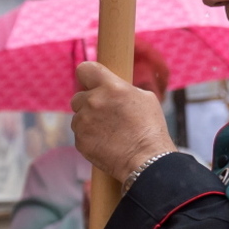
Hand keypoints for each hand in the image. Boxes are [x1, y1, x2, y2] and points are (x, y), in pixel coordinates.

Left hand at [71, 61, 173, 185]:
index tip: (90, 81)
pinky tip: (106, 142)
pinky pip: (79, 133)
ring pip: (78, 116)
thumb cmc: (150, 128)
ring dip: (88, 121)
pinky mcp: (79, 139)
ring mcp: (83, 121)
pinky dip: (89, 136)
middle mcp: (93, 101)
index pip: (85, 69)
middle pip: (78, 96)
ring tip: (110, 131)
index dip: (87, 75)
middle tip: (105, 114)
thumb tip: (109, 87)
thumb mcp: (144, 98)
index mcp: (110, 87)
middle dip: (88, 103)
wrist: (146, 159)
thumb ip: (121, 88)